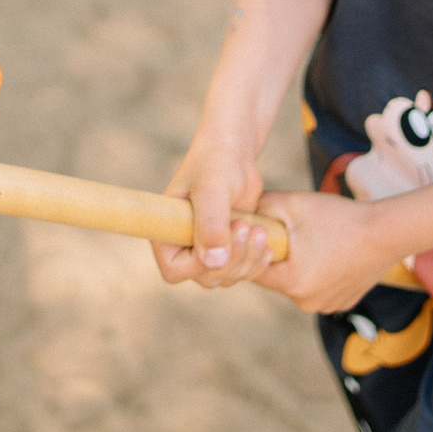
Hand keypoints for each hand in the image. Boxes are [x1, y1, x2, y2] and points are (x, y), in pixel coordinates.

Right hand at [155, 131, 270, 289]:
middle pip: (207, 277)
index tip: (226, 230)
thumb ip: (211, 224)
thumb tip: (214, 263)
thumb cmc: (216, 164)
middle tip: (246, 225)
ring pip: (227, 277)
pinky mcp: (226, 250)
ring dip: (247, 260)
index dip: (201, 263)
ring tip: (259, 230)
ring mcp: (205, 251)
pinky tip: (267, 245)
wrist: (233, 154)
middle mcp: (182, 247)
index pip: (175, 271)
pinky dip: (255, 263)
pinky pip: (240, 272)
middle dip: (233, 258)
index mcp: (165, 234)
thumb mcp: (213, 190)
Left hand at [253, 188, 398, 312]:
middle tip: (295, 233)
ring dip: (299, 266)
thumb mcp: (293, 203)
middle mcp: (307, 302)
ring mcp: (327, 305)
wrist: (388, 232)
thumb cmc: (340, 217)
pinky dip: (320, 273)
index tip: (266, 232)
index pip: (256, 270)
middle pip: (277, 279)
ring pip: (298, 284)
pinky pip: (319, 288)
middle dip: (280, 256)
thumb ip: (261, 207)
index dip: (255, 250)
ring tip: (315, 241)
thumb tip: (240, 213)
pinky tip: (331, 252)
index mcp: (292, 282)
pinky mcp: (342, 303)